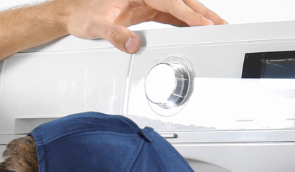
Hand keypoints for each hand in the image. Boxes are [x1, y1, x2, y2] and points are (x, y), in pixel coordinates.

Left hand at [64, 0, 226, 54]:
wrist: (74, 14)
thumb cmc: (83, 16)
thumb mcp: (95, 28)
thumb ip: (114, 35)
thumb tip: (133, 44)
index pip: (170, 2)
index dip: (188, 14)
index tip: (203, 23)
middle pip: (181, 1)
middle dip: (202, 13)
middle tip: (221, 24)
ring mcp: (147, 1)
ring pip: (178, 7)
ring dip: (196, 16)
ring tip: (214, 26)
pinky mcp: (146, 9)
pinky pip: (169, 14)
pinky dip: (183, 21)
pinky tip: (194, 28)